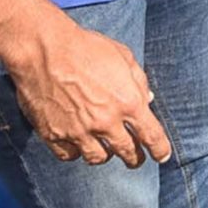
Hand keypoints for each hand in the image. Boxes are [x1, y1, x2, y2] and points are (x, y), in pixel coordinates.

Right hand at [0, 14, 168, 167]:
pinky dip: (76, 152)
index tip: (162, 156)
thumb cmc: (87, 48)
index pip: (151, 136)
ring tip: (106, 150)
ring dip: (105, 155)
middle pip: (126, 152)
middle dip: (135, 159)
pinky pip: (69, 155)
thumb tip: (148, 100)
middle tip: (136, 159)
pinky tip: (78, 145)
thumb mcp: (124, 57)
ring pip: (98, 158)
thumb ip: (139, 82)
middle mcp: (105, 121)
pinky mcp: (53, 134)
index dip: (160, 150)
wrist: (45, 49)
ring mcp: (78, 130)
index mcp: (128, 101)